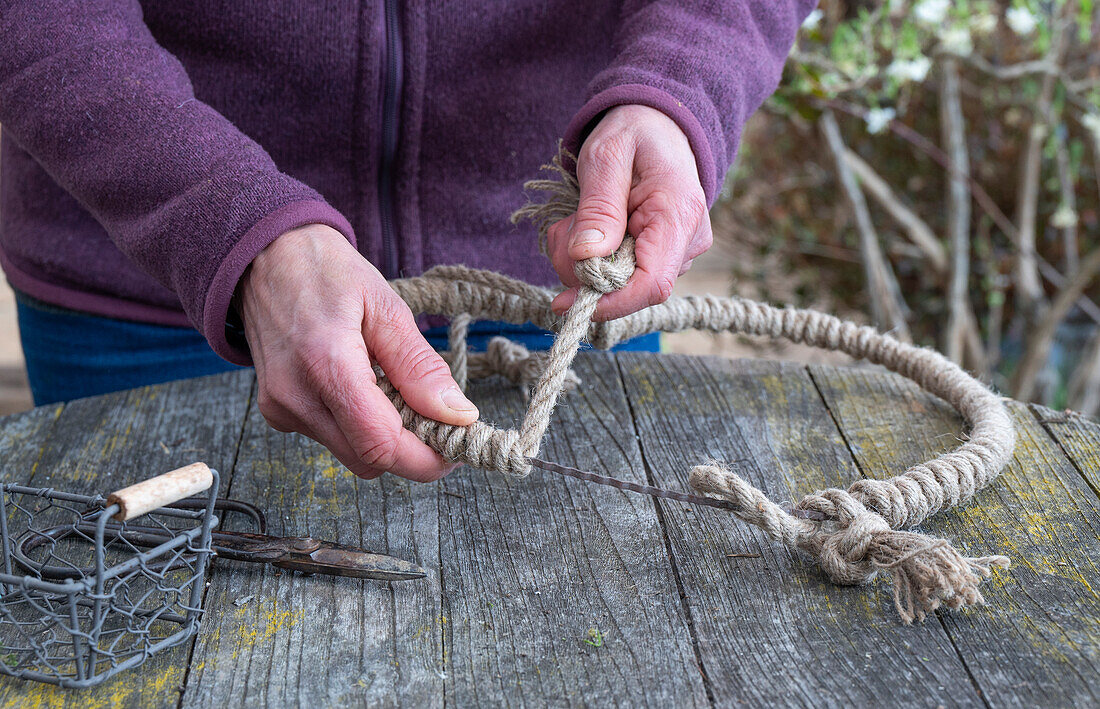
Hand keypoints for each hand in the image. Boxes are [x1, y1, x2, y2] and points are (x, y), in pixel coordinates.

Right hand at [237, 224, 477, 481]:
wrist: (265, 258)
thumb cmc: (327, 272)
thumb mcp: (387, 307)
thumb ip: (419, 366)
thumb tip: (458, 415)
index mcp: (326, 363)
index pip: (380, 443)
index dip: (426, 458)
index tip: (456, 445)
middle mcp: (296, 397)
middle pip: (368, 459)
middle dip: (411, 450)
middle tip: (438, 419)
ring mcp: (282, 409)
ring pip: (351, 454)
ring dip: (385, 437)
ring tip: (396, 390)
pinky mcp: (277, 413)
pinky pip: (332, 439)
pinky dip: (359, 426)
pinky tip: (364, 388)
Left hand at [548, 104, 711, 319]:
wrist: (659, 124)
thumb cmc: (635, 132)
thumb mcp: (606, 156)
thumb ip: (598, 206)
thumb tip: (587, 256)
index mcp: (679, 215)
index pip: (652, 284)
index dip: (608, 302)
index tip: (565, 302)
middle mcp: (687, 242)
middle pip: (628, 288)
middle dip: (583, 270)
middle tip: (564, 228)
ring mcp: (678, 253)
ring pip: (618, 285)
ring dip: (582, 262)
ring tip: (578, 218)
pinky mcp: (662, 257)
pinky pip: (619, 275)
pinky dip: (591, 259)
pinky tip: (590, 227)